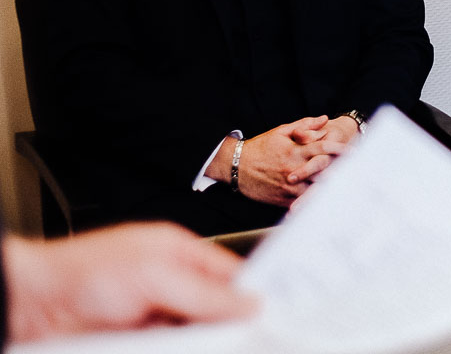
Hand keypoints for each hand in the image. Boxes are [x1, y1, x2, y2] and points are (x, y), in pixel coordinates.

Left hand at [3, 223, 251, 341]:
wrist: (31, 306)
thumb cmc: (82, 271)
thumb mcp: (156, 275)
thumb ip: (205, 292)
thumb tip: (250, 303)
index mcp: (180, 255)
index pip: (230, 277)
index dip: (251, 297)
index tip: (271, 318)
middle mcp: (168, 287)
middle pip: (214, 314)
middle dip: (227, 328)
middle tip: (248, 341)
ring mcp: (152, 320)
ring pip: (195, 339)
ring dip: (204, 344)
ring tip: (200, 344)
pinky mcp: (140, 345)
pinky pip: (172, 350)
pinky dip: (182, 350)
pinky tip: (184, 349)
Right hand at [207, 116, 351, 205]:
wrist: (236, 167)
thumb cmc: (260, 147)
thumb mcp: (281, 131)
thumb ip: (305, 125)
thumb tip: (325, 118)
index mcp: (296, 151)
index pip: (324, 148)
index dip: (341, 148)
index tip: (354, 150)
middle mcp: (295, 169)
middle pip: (325, 170)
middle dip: (342, 170)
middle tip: (361, 171)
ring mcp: (290, 186)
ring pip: (316, 189)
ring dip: (333, 188)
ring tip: (351, 189)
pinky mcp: (284, 199)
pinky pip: (304, 202)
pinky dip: (317, 202)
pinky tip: (330, 203)